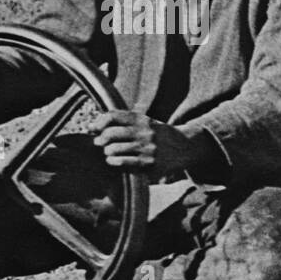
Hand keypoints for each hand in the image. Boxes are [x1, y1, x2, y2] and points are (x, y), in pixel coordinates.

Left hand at [92, 110, 206, 178]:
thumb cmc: (160, 134)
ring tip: (109, 153)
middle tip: (100, 143)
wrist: (187, 146)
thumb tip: (93, 126)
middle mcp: (145, 132)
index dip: (99, 122)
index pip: (113, 116)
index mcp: (142, 119)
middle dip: (100, 140)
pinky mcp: (150, 163)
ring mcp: (148, 148)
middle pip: (110, 133)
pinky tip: (113, 161)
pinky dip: (113, 161)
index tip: (94, 129)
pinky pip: (124, 162)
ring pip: (114, 149)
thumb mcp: (146, 122)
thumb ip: (124, 121)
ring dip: (107, 152)